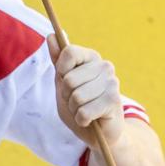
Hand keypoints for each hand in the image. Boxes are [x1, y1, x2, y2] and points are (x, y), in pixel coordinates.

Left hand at [48, 34, 126, 148]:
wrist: (98, 130)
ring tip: (84, 110)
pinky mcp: (114, 102)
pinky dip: (81, 119)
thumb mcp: (62, 81)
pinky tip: (90, 119)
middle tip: (76, 101)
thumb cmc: (78, 103)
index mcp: (91, 58)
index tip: (65, 80)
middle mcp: (105, 66)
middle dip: (66, 95)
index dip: (61, 70)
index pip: (69, 52)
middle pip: (69, 78)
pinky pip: (84, 112)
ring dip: (74, 109)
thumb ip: (58, 60)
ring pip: (76, 97)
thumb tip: (51, 35)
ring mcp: (112, 83)